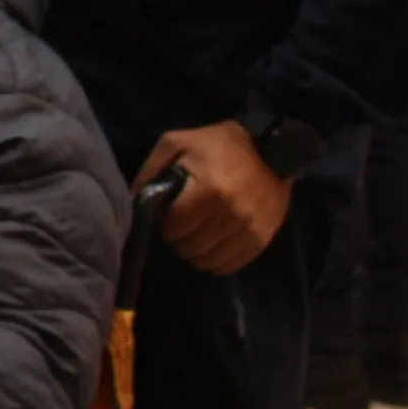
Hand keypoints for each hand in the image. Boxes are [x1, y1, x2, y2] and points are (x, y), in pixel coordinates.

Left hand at [142, 121, 291, 274]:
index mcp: (208, 190)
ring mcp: (247, 229)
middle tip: (183, 228)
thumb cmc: (219, 145)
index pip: (175, 227)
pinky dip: (217, 261)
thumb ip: (152, 169)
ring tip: (197, 237)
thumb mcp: (178, 143)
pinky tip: (213, 247)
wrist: (273, 148)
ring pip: (209, 260)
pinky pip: (230, 265)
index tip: (169, 218)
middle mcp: (229, 214)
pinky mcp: (261, 239)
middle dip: (180, 240)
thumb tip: (134, 200)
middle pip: (191, 246)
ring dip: (197, 253)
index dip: (167, 225)